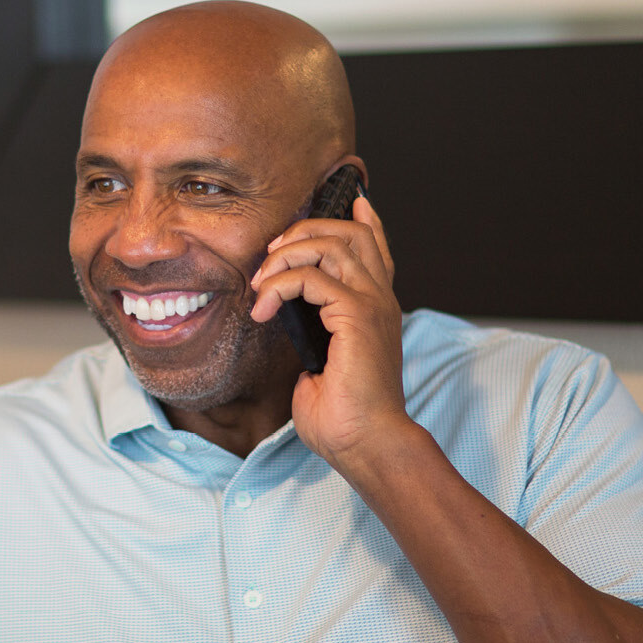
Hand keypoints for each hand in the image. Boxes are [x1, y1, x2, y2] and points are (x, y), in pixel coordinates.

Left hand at [250, 194, 409, 466]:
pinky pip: (310, 277)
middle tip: (271, 254)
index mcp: (376, 308)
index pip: (375, 247)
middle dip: (304, 231)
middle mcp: (380, 299)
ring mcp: (371, 304)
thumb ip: (313, 335)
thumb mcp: (322, 364)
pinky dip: (278, 286)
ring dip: (286, 254)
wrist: (366, 443)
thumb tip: (288, 323)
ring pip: (330, 243)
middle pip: (350, 233)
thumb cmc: (344, 416)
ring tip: (262, 283)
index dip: (362, 218)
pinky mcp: (356, 315)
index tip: (350, 200)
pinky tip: (264, 309)